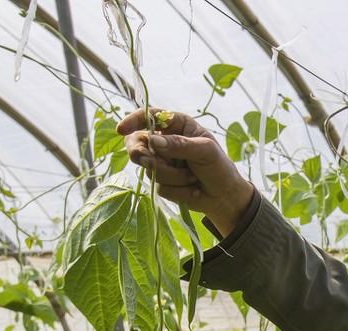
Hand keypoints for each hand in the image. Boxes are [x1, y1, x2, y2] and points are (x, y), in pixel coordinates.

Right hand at [116, 108, 254, 236]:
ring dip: (174, 177)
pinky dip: (177, 190)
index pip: (148, 116)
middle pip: (137, 143)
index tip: (122, 130)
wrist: (225, 197)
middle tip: (152, 163)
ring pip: (150, 169)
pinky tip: (192, 189)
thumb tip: (153, 140)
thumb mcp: (205, 151)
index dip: (133, 121)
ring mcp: (160, 162)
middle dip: (144, 155)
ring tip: (193, 178)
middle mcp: (164, 141)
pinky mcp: (161, 182)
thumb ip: (179, 144)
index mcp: (176, 125)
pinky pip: (158, 187)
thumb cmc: (219, 167)